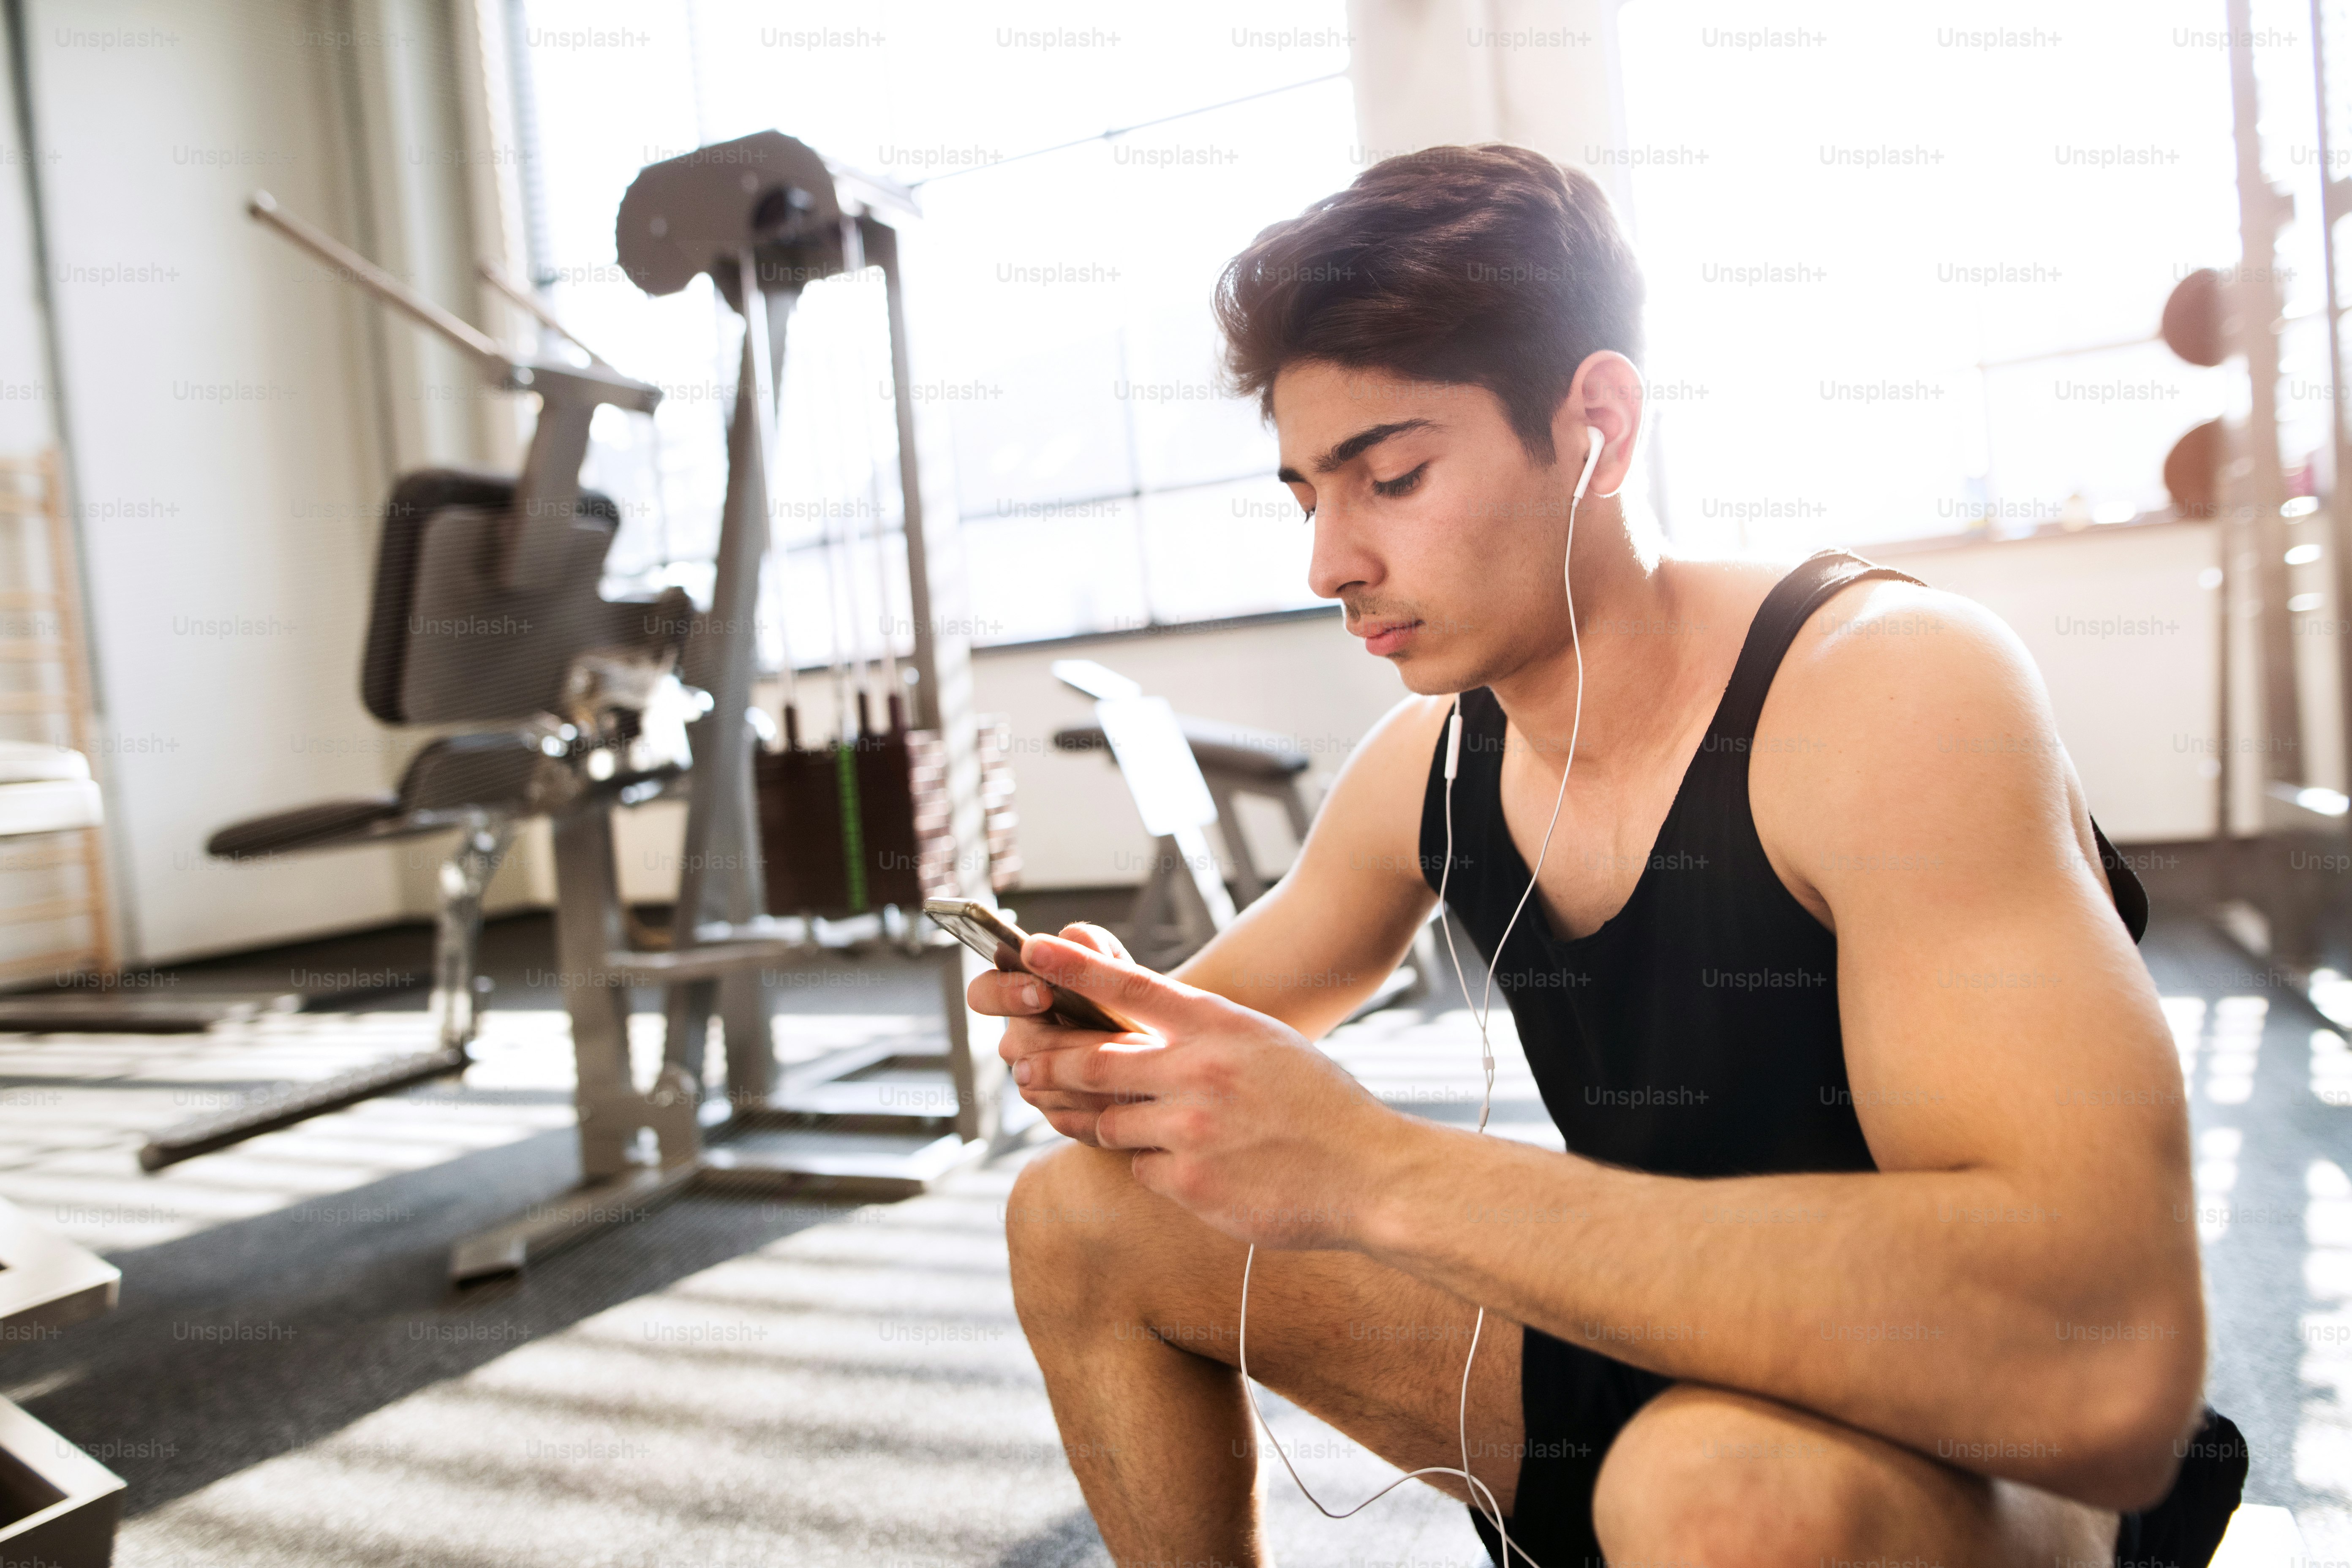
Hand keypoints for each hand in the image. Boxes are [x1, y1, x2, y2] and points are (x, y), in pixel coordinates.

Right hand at [971, 922, 1130, 1146]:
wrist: (1162, 1052)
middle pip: (1014, 1046)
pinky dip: (1101, 1104)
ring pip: (1042, 1085)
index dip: (1004, 993)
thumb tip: (1072, 936)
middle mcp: (1020, 1041)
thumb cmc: (1128, 1000)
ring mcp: (1035, 1082)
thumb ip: (1094, 947)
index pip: (984, 993)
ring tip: (1133, 1063)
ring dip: (1089, 1075)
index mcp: (1021, 996)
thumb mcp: (1117, 966)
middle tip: (1093, 1038)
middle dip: (1056, 1041)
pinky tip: (1131, 1094)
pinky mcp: (1059, 1115)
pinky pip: (1068, 1117)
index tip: (1042, 992)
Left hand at [1008, 931, 1402, 1249]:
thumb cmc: (1319, 1105)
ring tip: (1123, 1124)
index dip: (1073, 966)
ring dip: (1105, 1123)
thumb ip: (1202, 1034)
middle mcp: (1196, 1071)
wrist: (1370, 1174)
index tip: (1032, 949)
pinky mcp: (1188, 1183)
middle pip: (1091, 1061)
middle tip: (1023, 1067)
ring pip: (1106, 1122)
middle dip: (1048, 1065)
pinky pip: (1139, 1169)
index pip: (1128, 984)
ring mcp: (1189, 1129)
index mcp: (1217, 1025)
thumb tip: (1142, 1034)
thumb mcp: (1263, 1043)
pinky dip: (1153, 1166)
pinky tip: (1191, 1168)